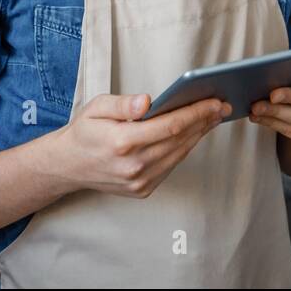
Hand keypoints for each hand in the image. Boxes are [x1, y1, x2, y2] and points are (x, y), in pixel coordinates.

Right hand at [56, 93, 230, 197]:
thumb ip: (122, 104)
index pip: (169, 126)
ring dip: (199, 135)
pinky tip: (194, 133)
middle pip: (179, 140)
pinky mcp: (143, 189)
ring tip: (213, 117)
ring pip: (179, 154)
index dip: (195, 113)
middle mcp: (133, 166)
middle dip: (204, 121)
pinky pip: (171, 165)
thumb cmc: (85, 131)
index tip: (213, 101)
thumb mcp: (96, 107)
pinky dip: (185, 148)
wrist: (68, 166)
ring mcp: (139, 181)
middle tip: (222, 106)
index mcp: (121, 142)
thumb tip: (147, 102)